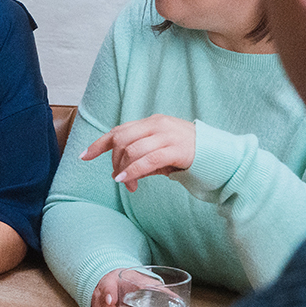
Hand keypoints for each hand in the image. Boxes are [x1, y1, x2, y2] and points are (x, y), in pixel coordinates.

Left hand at [81, 114, 196, 191]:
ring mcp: (167, 135)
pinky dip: (132, 171)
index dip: (99, 143)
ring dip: (123, 169)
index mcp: (152, 123)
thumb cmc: (191, 155)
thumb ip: (142, 158)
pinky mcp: (176, 149)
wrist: (221, 156)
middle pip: (121, 139)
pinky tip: (126, 180)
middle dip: (113, 160)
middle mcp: (157, 125)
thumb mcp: (162, 152)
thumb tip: (120, 174)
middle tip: (116, 178)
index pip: (119, 130)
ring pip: (132, 150)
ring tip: (125, 184)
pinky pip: (147, 160)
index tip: (84, 156)